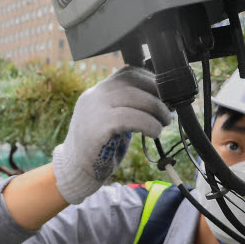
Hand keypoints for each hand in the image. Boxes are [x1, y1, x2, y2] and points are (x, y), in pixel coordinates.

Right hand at [52, 67, 171, 204]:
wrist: (76, 171)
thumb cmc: (100, 147)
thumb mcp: (113, 120)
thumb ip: (128, 107)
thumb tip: (162, 101)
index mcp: (98, 91)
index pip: (127, 72)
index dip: (150, 80)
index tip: (164, 94)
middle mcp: (94, 95)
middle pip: (131, 81)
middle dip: (157, 94)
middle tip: (168, 112)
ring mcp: (94, 110)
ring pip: (132, 96)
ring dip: (156, 109)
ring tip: (164, 123)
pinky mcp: (97, 128)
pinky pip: (128, 117)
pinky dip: (148, 123)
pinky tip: (154, 132)